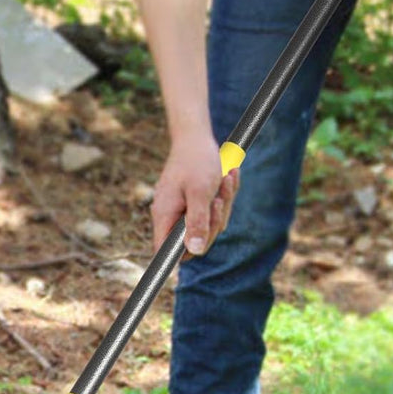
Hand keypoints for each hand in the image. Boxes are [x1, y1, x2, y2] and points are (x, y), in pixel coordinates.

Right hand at [150, 132, 240, 256]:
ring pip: (206, 226)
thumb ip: (198, 222)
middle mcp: (170, 216)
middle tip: (219, 202)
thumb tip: (196, 250)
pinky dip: (223, 197)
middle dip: (213, 224)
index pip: (165, 252)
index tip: (197, 248)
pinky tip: (228, 177)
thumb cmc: (197, 161)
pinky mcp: (194, 204)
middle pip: (192, 242)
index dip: (178, 257)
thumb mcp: (200, 192)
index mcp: (165, 216)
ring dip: (223, 206)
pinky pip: (211, 213)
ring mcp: (182, 210)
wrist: (197, 136)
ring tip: (226, 180)